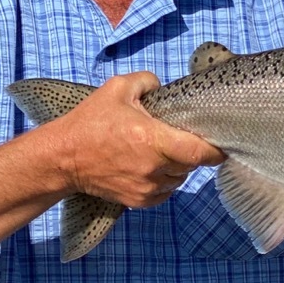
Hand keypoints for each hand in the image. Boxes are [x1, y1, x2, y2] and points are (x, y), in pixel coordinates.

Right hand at [51, 72, 225, 206]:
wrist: (63, 158)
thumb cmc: (90, 123)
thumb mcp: (117, 89)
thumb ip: (148, 81)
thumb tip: (164, 87)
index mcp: (153, 140)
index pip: (200, 152)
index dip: (216, 149)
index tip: (220, 143)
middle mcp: (154, 168)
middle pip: (191, 164)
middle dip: (191, 151)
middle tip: (179, 137)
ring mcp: (147, 188)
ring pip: (179, 178)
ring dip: (178, 166)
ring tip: (160, 150)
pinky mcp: (140, 201)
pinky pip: (166, 191)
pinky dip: (164, 180)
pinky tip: (150, 166)